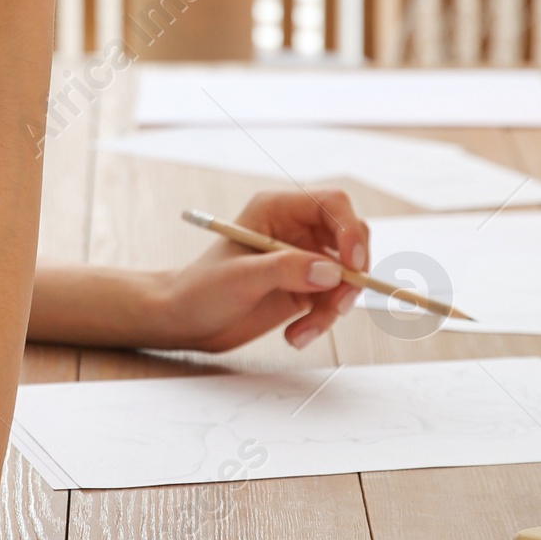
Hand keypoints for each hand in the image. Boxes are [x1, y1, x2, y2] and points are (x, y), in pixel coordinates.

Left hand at [152, 188, 370, 354]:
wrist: (187, 321)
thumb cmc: (201, 289)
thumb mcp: (240, 277)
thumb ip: (285, 269)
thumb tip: (331, 271)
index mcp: (278, 209)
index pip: (332, 204)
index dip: (350, 230)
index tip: (353, 264)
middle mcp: (296, 230)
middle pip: (349, 239)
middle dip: (350, 275)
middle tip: (337, 305)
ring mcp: (303, 259)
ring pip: (345, 276)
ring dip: (333, 307)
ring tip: (303, 332)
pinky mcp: (305, 288)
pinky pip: (333, 301)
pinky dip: (322, 321)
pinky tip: (296, 335)